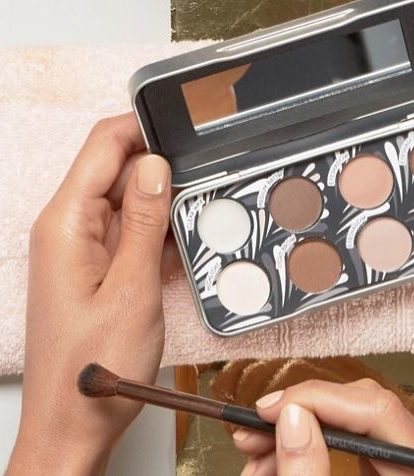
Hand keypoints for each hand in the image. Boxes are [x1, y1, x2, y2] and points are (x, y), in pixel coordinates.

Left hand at [8, 113, 172, 474]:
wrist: (76, 421)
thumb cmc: (96, 366)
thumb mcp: (131, 288)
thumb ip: (143, 221)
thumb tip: (153, 166)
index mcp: (67, 223)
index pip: (103, 146)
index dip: (140, 127)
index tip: (180, 123)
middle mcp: (70, 227)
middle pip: (116, 170)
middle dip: (158, 166)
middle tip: (202, 173)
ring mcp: (84, 246)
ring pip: (127, 200)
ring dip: (160, 201)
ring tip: (196, 208)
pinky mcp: (98, 265)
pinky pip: (130, 230)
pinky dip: (155, 229)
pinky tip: (179, 238)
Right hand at [233, 379, 413, 475]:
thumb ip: (308, 470)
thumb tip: (290, 416)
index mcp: (411, 469)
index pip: (373, 406)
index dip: (314, 398)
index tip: (269, 410)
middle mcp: (407, 460)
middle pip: (353, 408)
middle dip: (293, 416)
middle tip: (254, 429)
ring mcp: (392, 463)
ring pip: (340, 421)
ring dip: (288, 433)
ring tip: (253, 453)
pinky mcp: (374, 466)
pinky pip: (337, 438)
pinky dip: (300, 444)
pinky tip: (271, 458)